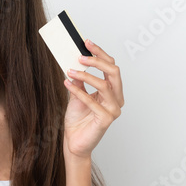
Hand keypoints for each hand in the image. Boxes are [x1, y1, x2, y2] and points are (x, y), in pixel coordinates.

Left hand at [61, 39, 123, 158]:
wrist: (73, 142)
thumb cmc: (77, 120)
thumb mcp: (76, 94)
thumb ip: (80, 79)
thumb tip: (76, 61)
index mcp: (113, 91)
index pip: (111, 67)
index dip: (100, 53)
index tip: (87, 43)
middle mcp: (117, 99)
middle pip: (114, 72)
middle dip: (97, 61)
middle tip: (80, 55)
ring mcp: (114, 109)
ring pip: (105, 85)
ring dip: (86, 75)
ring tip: (70, 70)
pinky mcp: (106, 119)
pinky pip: (92, 100)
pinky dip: (79, 90)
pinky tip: (67, 83)